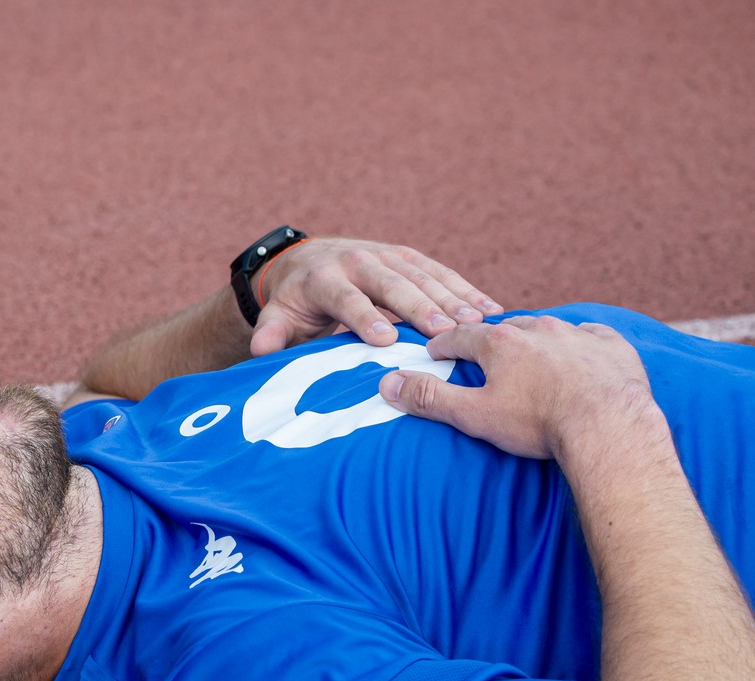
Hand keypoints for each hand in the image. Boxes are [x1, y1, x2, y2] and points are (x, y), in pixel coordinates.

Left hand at [251, 239, 501, 356]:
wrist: (306, 262)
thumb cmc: (294, 302)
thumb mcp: (279, 315)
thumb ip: (272, 332)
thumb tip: (261, 350)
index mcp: (326, 279)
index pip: (347, 299)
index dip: (364, 318)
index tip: (384, 341)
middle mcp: (359, 261)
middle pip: (392, 284)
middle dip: (419, 307)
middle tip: (444, 332)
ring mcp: (387, 256)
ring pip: (422, 277)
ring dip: (452, 300)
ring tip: (479, 325)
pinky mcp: (408, 258)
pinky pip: (440, 273)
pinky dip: (466, 291)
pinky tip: (492, 311)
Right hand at [378, 315, 658, 458]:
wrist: (608, 426)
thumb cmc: (538, 423)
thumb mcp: (474, 415)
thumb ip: (431, 397)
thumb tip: (388, 383)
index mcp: (501, 343)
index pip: (462, 336)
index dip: (445, 344)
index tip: (436, 350)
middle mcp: (538, 328)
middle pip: (506, 329)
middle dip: (492, 340)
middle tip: (485, 355)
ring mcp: (577, 334)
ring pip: (548, 329)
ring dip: (535, 340)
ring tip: (531, 355)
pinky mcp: (612, 346)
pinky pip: (592, 335)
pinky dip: (581, 343)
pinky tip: (580, 354)